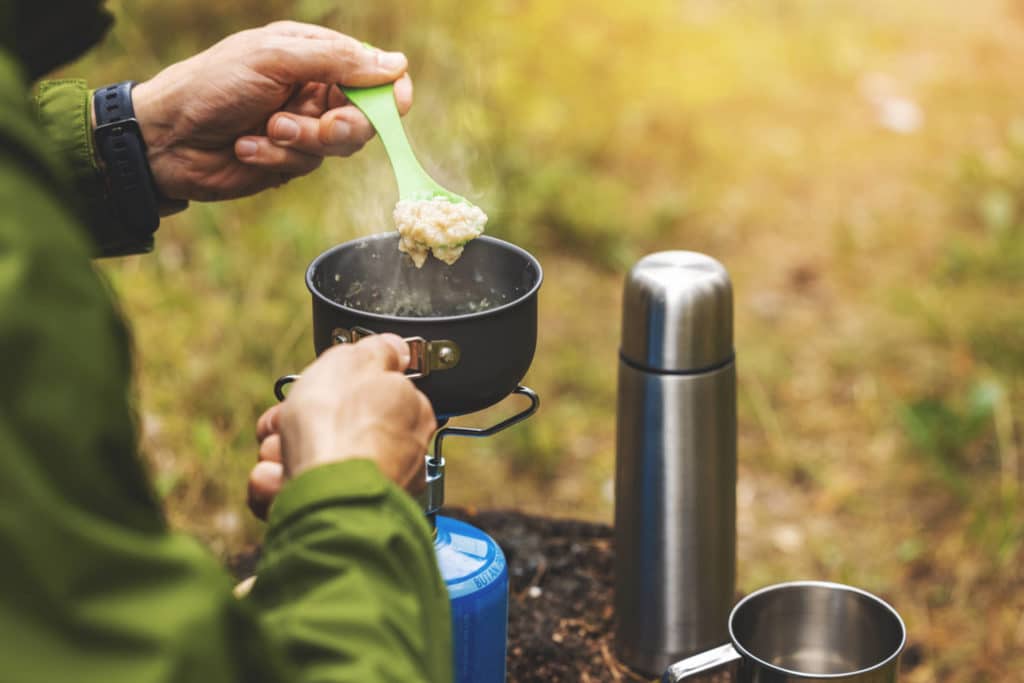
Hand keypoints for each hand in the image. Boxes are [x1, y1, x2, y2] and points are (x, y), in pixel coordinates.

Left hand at [126, 21, 412, 201]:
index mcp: (312, 54)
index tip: (397, 105)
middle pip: (365, 115)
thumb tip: (396, 65)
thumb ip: (336, 61)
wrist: (166, 138)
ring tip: (266, 131)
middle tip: (320, 127)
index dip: (389, 90)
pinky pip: (307, 165)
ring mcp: (303, 127)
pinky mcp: (288, 160)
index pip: (371, 71)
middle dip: (342, 125)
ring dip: (302, 141)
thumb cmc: (212, 85)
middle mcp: (313, 89)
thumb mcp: (274, 58)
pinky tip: (245, 147)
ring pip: (339, 145)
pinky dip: (277, 157)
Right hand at [247, 335, 435, 519]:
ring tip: (278, 456)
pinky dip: (277, 487)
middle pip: (333, 428)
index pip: (369, 394)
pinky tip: (276, 481)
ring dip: (280, 455)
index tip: (312, 388)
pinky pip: (296, 494)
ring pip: (308, 461)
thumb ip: (377, 351)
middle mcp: (397, 455)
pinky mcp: (335, 516)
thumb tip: (395, 348)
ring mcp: (366, 488)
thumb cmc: (339, 429)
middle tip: (282, 423)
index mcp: (410, 413)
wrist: (324, 499)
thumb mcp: (355, 361)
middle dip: (295, 424)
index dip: (332, 387)